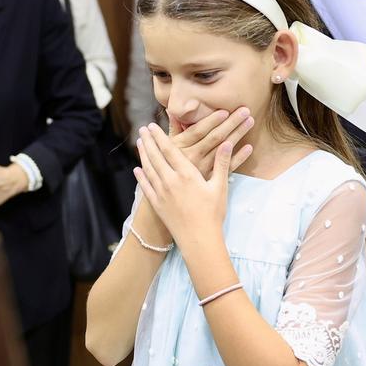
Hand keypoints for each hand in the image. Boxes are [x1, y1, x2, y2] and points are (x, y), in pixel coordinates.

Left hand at [134, 123, 251, 243]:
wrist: (199, 240)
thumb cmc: (213, 214)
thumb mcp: (220, 187)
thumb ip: (222, 163)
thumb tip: (228, 142)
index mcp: (187, 174)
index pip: (170, 150)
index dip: (160, 136)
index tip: (153, 126)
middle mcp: (171, 181)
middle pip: (156, 156)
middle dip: (148, 141)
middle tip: (142, 130)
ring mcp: (161, 193)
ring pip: (148, 169)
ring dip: (143, 155)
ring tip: (139, 144)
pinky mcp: (157, 205)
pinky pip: (146, 187)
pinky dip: (140, 177)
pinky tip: (137, 170)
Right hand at [167, 107, 255, 178]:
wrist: (171, 195)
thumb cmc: (168, 167)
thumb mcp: (167, 147)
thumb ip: (173, 129)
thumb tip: (172, 110)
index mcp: (181, 147)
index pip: (199, 130)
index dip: (212, 120)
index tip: (225, 111)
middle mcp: (193, 157)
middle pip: (215, 137)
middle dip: (231, 122)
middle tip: (245, 110)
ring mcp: (204, 169)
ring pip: (224, 149)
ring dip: (238, 134)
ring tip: (249, 121)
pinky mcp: (211, 180)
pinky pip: (228, 167)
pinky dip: (239, 157)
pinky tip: (248, 147)